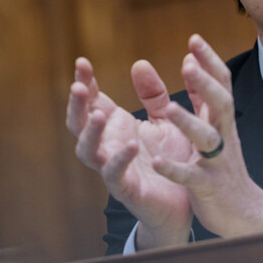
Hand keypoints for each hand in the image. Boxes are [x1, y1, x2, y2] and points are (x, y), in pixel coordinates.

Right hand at [66, 58, 193, 248]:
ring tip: (99, 115)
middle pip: (80, 124)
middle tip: (77, 86)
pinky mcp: (127, 189)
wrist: (185, 200)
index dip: (84, 83)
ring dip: (90, 133)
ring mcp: (113, 168)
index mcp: (116, 127)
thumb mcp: (165, 120)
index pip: (92, 102)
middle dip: (77, 105)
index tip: (81, 61)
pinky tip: (130, 145)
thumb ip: (153, 94)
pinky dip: (119, 160)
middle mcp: (109, 146)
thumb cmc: (169, 158)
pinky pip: (115, 176)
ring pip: (88, 151)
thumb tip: (140, 62)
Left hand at [152, 34, 262, 237]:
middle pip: (222, 104)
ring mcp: (218, 161)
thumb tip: (189, 58)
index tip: (194, 38)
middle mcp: (224, 136)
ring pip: (208, 139)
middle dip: (206, 83)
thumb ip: (200, 94)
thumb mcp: (215, 125)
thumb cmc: (223, 163)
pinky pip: (192, 177)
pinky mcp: (208, 186)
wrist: (242, 209)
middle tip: (189, 63)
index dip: (210, 61)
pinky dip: (176, 169)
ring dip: (190, 123)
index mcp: (222, 120)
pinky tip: (157, 163)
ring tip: (169, 109)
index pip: (222, 85)